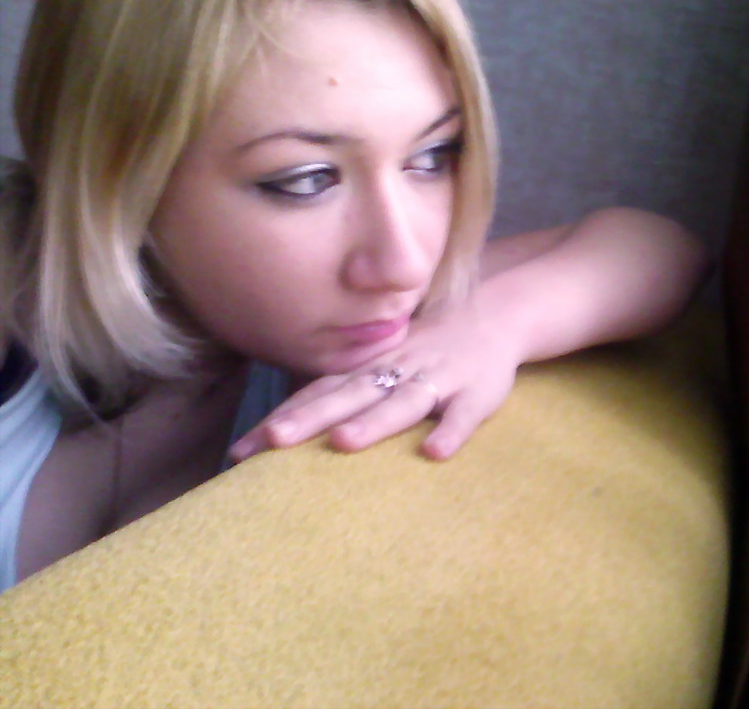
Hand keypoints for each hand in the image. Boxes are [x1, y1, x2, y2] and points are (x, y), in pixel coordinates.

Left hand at [227, 301, 520, 461]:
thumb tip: (283, 416)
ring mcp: (438, 378)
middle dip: (311, 418)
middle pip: (350, 395)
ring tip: (343, 443)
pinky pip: (464, 414)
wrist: (492, 312)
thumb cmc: (426, 347)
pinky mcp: (476, 393)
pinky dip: (451, 431)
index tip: (240, 451)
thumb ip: (341, 385)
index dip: (281, 418)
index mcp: (370, 366)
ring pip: (404, 401)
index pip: (318, 392)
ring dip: (374, 422)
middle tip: (272, 441)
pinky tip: (435, 452)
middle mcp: (398, 369)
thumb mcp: (382, 359)